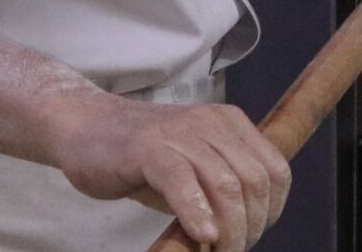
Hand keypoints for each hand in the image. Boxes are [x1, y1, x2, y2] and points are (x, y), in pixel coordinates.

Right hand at [51, 92, 290, 250]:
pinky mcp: (149, 149)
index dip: (272, 209)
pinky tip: (202, 235)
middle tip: (231, 249)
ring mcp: (181, 133)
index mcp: (230, 124)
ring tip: (216, 250)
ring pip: (225, 183)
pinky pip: (183, 181)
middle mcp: (212, 123)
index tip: (254, 233)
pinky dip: (197, 213)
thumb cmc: (140, 157)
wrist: (85, 127)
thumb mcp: (192, 169)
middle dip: (251, 224)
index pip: (275, 169)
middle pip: (254, 180)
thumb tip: (243, 231)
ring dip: (228, 228)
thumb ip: (218, 191)